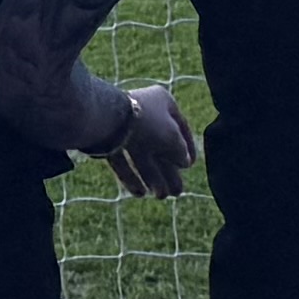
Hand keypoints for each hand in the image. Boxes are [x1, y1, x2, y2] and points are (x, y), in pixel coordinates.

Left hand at [95, 83, 196, 199]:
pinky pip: (123, 159)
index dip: (187, 147)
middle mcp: (144, 112)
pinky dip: (131, 176)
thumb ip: (181, 151)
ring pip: (142, 155)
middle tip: (176, 192)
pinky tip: (140, 194)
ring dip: (153, 177)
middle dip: (168, 171)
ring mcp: (125, 126)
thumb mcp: (172, 138)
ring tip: (161, 196)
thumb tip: (185, 162)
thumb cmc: (147, 124)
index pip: (180, 126)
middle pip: (160, 146)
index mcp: (163, 102)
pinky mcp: (108, 139)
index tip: (190, 166)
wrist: (109, 120)